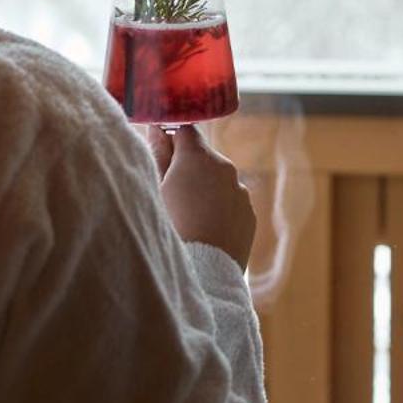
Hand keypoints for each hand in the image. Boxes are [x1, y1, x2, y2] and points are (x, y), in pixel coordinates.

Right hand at [146, 125, 256, 270]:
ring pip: (218, 182)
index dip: (170, 138)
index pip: (184, 129)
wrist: (202, 274)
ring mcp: (240, 191)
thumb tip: (157, 129)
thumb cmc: (168, 228)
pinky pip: (231, 204)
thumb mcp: (153, 190)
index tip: (160, 152)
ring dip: (204, 190)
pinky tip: (203, 231)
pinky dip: (218, 211)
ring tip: (186, 220)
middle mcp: (225, 168)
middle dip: (187, 168)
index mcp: (198, 156)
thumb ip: (157, 155)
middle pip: (202, 157)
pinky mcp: (249, 215)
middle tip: (168, 195)